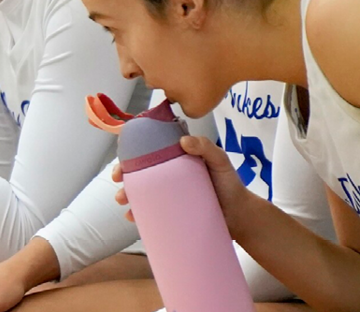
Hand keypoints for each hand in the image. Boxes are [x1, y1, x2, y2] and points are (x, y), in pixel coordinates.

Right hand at [115, 136, 253, 232]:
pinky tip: (132, 218)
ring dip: (127, 197)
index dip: (131, 157)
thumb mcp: (220, 161)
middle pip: (140, 175)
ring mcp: (170, 197)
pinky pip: (150, 214)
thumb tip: (183, 141)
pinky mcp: (172, 215)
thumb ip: (206, 147)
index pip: (149, 155)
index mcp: (176, 162)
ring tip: (124, 203)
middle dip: (124, 178)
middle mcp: (169, 178)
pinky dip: (138, 216)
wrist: (240, 217)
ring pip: (141, 195)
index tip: (122, 162)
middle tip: (119, 184)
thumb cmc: (230, 186)